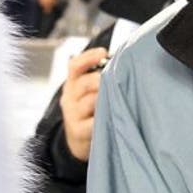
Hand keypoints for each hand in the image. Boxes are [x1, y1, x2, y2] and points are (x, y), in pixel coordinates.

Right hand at [60, 47, 108, 161]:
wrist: (77, 140)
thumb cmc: (90, 112)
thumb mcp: (88, 93)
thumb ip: (98, 78)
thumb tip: (124, 63)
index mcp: (72, 84)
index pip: (74, 66)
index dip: (88, 57)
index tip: (103, 52)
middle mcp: (69, 97)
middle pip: (84, 82)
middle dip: (102, 80)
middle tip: (119, 80)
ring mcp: (72, 114)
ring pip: (90, 101)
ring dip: (106, 99)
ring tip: (119, 99)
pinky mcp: (78, 131)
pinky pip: (93, 122)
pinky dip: (104, 118)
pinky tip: (113, 116)